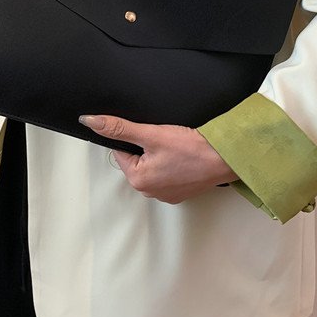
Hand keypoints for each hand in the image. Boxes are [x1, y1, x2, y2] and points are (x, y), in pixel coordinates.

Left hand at [78, 114, 239, 203]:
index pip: (121, 151)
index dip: (133, 137)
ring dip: (158, 155)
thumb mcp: (151, 133)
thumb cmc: (192, 148)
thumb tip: (91, 122)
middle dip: (146, 146)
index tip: (149, 133)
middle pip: (136, 159)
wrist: (225, 158)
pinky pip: (167, 173)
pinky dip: (171, 163)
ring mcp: (166, 194)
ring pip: (152, 165)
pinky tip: (182, 156)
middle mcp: (149, 192)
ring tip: (176, 147)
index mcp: (138, 180)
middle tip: (165, 139)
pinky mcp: (180, 192)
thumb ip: (119, 128)